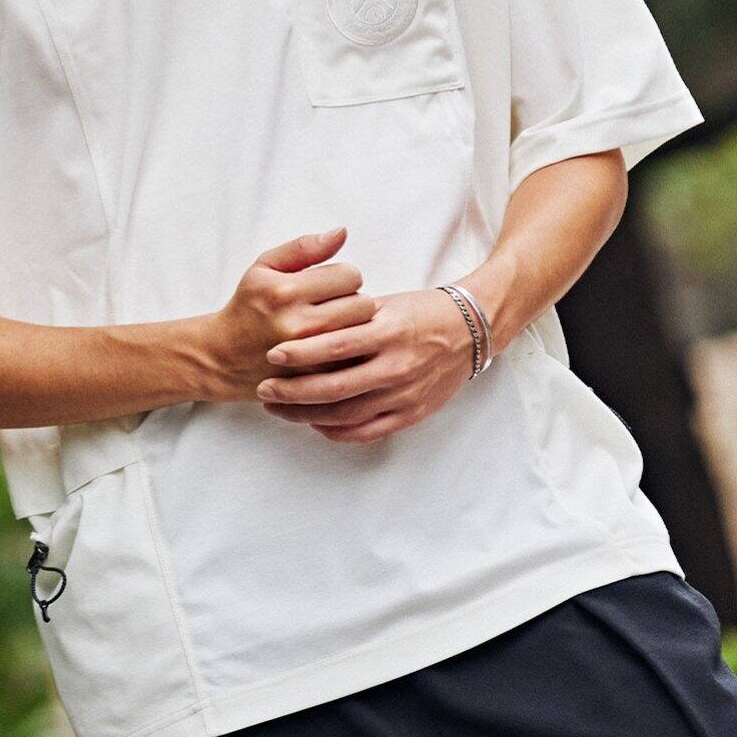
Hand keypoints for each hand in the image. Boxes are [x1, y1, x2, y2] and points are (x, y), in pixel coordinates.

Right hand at [208, 227, 377, 401]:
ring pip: (362, 334)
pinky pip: (353, 360)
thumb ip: (304, 247)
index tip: (330, 285)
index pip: (350, 275)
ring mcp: (308, 357)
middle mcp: (298, 324)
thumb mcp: (265, 267)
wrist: (224, 357)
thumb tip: (342, 232)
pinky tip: (331, 348)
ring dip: (354, 328)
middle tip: (334, 306)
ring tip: (333, 326)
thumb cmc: (249, 306)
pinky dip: (349, 353)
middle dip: (353, 301)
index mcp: (286, 291)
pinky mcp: (314, 380)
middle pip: (363, 305)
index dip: (343, 277)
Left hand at [255, 287, 474, 442]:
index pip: (336, 345)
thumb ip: (350, 318)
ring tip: (279, 409)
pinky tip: (315, 423)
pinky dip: (337, 431)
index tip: (272, 355)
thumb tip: (305, 326)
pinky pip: (368, 432)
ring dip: (307, 415)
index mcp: (390, 331)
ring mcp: (406, 394)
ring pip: (348, 415)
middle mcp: (398, 366)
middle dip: (293, 392)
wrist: (472, 330)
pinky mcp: (412, 413)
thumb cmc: (422, 311)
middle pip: (335, 387)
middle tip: (264, 390)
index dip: (301, 353)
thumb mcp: (386, 304)